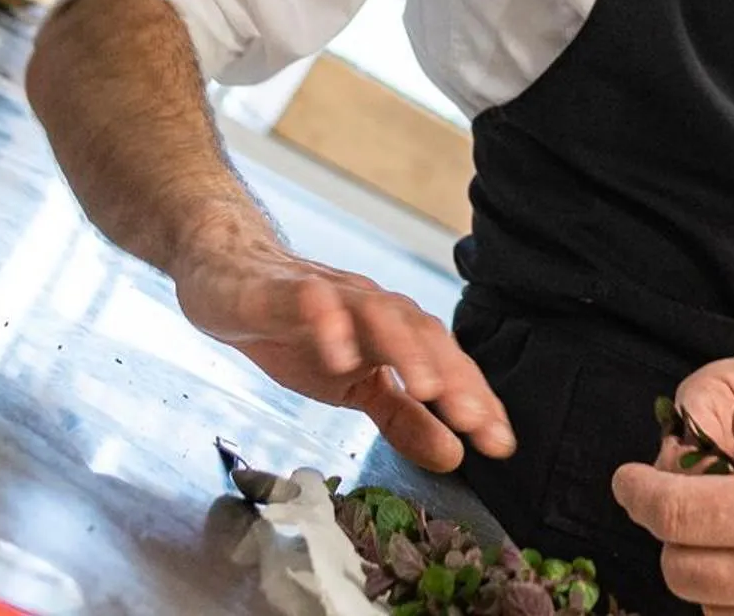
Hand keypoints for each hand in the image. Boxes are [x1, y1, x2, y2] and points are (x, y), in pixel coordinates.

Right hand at [173, 240, 513, 471]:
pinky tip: (340, 354)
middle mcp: (373, 310)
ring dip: (406, 348)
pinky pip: (310, 302)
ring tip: (426, 387)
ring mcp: (331, 296)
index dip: (476, 401)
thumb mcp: (354, 387)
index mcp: (396, 335)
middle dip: (453, 377)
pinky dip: (329, 324)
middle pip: (423, 335)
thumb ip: (403, 420)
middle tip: (474, 419)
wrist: (233, 278)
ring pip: (377, 314)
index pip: (447, 365)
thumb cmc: (300, 332)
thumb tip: (453, 454)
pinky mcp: (284, 291)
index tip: (501, 442)